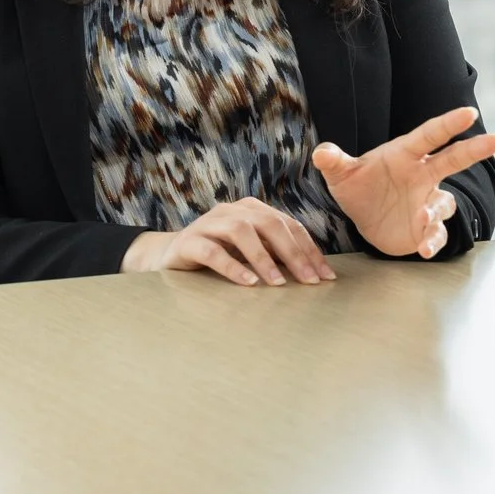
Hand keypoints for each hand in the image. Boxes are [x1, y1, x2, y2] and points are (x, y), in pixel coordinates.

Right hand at [120, 198, 334, 287]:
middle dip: (293, 253)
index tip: (325, 276)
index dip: (309, 250)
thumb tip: (313, 273)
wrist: (169, 256)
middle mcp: (232, 211)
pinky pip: (212, 252)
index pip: (288, 225)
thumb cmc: (218, 254)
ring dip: (264, 258)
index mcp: (252, 210)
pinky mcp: (189, 242)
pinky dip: (232, 267)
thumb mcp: (250, 252)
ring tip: (279, 283)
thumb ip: (275, 254)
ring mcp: (209, 224)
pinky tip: (248, 283)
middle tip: (309, 280)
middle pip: (269, 224)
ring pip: (241, 232)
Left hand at [311, 106, 494, 259]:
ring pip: (444, 202)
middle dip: (474, 149)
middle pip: (453, 159)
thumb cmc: (358, 185)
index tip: (468, 113)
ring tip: (423, 217)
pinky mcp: (425, 227)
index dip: (448, 125)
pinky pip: (436, 232)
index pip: (429, 136)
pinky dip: (433, 240)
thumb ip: (334, 162)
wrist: (364, 215)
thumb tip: (321, 153)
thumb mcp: (342, 174)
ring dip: (437, 209)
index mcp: (405, 155)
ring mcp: (427, 201)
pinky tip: (425, 249)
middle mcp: (423, 175)